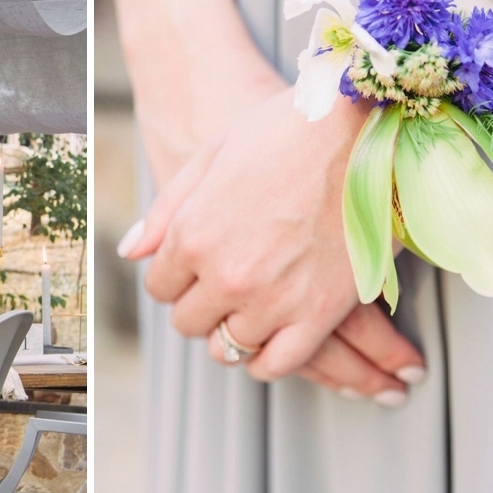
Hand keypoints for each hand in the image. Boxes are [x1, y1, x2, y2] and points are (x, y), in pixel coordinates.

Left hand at [123, 88, 424, 396]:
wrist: (363, 128)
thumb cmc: (287, 131)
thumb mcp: (213, 156)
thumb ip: (167, 210)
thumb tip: (130, 252)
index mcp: (192, 236)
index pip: (161, 287)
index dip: (177, 277)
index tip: (197, 268)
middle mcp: (225, 275)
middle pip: (189, 322)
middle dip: (202, 305)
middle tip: (226, 285)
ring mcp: (272, 300)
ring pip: (229, 346)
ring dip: (235, 329)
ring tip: (252, 307)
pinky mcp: (318, 314)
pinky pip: (276, 363)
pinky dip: (268, 358)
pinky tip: (272, 338)